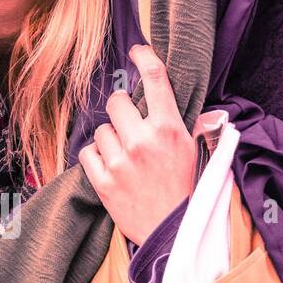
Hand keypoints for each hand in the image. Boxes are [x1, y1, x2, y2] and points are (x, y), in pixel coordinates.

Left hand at [78, 45, 197, 245]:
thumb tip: (194, 103)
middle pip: (117, 101)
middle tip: (131, 124)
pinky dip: (96, 157)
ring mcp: (120, 161)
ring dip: (110, 137)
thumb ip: (191, 124)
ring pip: (101, 128)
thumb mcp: (195, 152)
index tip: (136, 50)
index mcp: (171, 129)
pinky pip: (87, 151)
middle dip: (122, 109)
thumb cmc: (185, 188)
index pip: (156, 81)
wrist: (173, 233)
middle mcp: (144, 140)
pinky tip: (111, 167)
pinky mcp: (102, 179)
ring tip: (126, 156)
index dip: (144, 59)